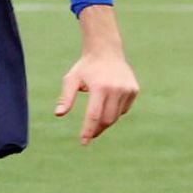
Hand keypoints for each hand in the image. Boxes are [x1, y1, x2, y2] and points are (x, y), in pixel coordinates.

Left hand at [54, 7, 139, 144]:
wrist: (106, 51)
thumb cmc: (86, 67)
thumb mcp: (71, 79)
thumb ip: (65, 97)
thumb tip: (58, 114)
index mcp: (100, 87)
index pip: (94, 115)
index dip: (88, 131)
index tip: (84, 142)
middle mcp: (116, 89)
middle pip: (107, 119)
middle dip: (97, 129)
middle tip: (90, 134)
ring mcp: (127, 89)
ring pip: (116, 116)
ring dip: (106, 121)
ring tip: (97, 118)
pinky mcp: (134, 90)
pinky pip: (124, 109)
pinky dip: (115, 112)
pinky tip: (108, 103)